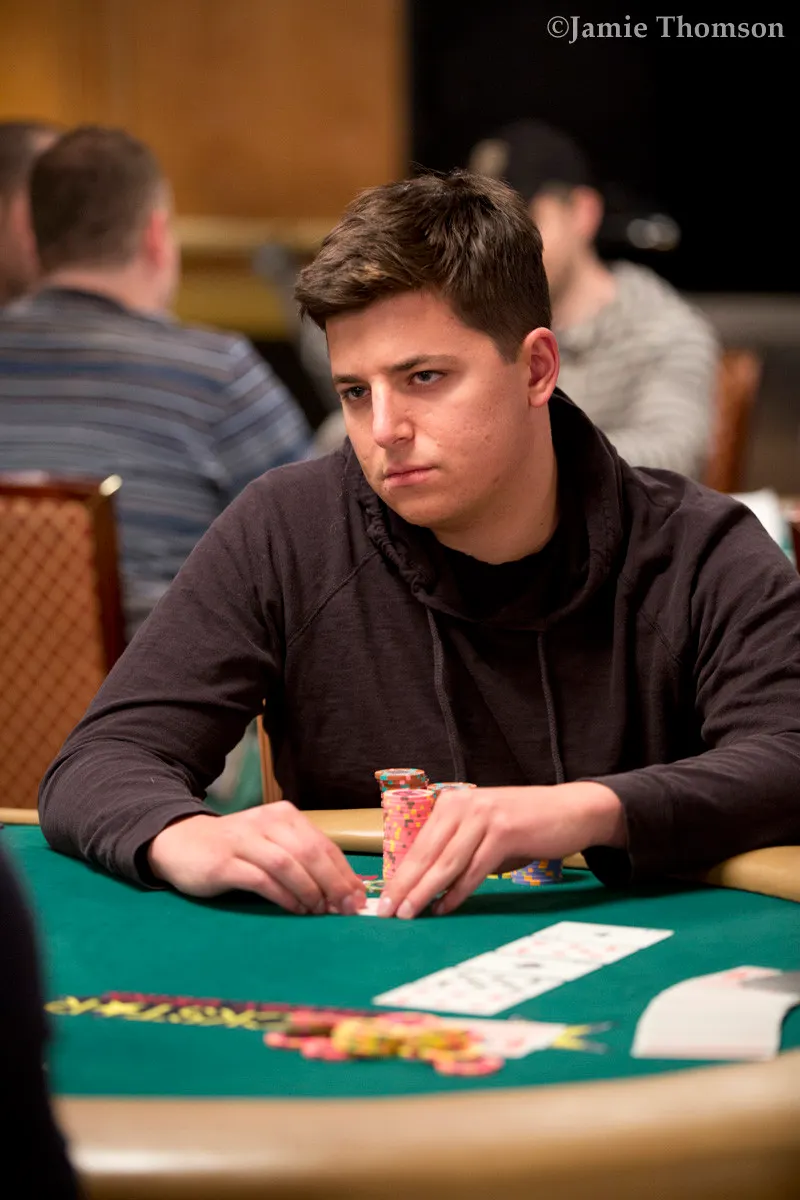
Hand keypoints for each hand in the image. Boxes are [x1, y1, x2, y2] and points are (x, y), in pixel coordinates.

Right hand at [147, 802, 366, 915]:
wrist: (181, 842)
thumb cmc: (237, 848)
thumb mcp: (272, 844)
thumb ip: (304, 860)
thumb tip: (342, 891)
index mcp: (285, 816)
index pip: (324, 845)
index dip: (344, 874)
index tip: (357, 900)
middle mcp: (267, 822)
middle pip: (310, 853)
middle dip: (333, 884)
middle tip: (343, 910)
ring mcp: (244, 840)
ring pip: (288, 865)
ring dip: (309, 892)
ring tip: (318, 912)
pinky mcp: (224, 862)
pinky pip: (262, 879)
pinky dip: (283, 897)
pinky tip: (295, 910)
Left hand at [377, 782, 624, 919]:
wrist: (571, 810)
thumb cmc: (525, 827)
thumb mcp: (483, 833)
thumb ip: (457, 852)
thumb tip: (426, 887)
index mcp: (452, 803)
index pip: (418, 845)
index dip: (399, 875)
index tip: (383, 901)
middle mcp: (463, 804)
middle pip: (426, 854)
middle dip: (404, 886)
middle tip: (386, 913)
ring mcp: (484, 816)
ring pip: (447, 862)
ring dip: (424, 892)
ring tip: (408, 915)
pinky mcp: (505, 831)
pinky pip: (475, 868)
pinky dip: (458, 892)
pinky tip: (444, 908)